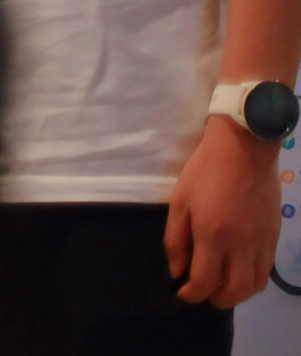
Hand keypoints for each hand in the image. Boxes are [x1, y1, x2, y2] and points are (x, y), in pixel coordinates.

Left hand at [164, 116, 281, 306]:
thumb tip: (177, 271)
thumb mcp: (179, 202)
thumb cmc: (204, 172)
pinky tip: (238, 271)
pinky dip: (252, 280)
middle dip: (215, 300)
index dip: (191, 294)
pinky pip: (266, 271)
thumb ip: (175, 240)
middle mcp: (241, 246)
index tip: (182, 292)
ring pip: (254, 286)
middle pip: (234, 292)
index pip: (205, 282)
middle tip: (201, 291)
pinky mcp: (274, 238)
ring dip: (236, 294)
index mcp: (213, 236)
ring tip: (220, 285)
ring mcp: (261, 243)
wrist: (245, 150)